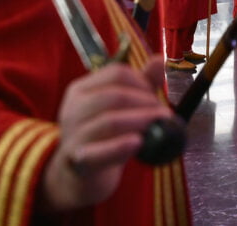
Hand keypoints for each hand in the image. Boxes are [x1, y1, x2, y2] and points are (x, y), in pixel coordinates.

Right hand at [39, 57, 172, 212]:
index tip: (156, 96)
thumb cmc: (104, 137)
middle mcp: (73, 109)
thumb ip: (141, 84)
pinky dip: (120, 146)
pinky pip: (98, 152)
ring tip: (159, 129)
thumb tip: (159, 59)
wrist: (80, 176)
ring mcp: (72, 135)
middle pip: (114, 96)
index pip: (116, 73)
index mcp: (82, 89)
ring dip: (141, 122)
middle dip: (145, 103)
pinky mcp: (76, 161)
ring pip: (109, 121)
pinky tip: (137, 143)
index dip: (143, 83)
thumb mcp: (122, 108)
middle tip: (164, 115)